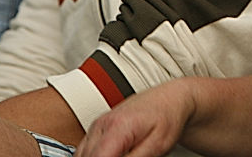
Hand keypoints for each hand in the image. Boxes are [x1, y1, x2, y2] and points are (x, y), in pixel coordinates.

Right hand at [74, 80, 195, 156]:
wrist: (169, 99)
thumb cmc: (166, 118)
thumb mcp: (156, 146)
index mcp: (117, 127)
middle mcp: (102, 124)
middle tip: (129, 155)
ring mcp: (97, 125)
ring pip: (82, 155)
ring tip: (124, 153)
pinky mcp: (96, 129)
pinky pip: (84, 150)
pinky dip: (94, 156)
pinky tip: (111, 154)